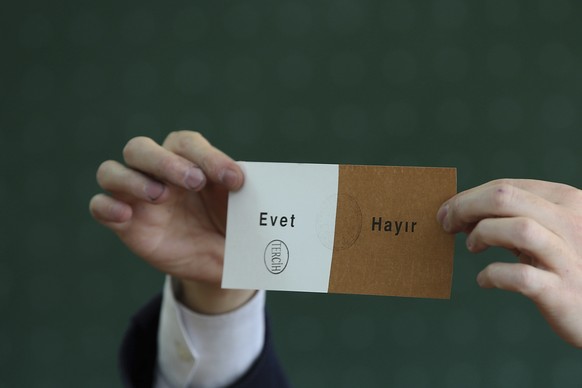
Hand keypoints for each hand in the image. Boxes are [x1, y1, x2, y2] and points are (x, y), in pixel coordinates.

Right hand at [89, 131, 253, 313]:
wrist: (220, 260)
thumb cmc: (232, 227)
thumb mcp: (245, 216)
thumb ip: (250, 200)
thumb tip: (265, 194)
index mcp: (189, 162)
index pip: (187, 144)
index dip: (210, 157)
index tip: (236, 180)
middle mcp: (157, 172)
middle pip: (140, 148)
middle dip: (166, 161)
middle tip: (195, 182)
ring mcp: (137, 196)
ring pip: (112, 171)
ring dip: (133, 180)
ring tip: (161, 197)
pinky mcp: (124, 223)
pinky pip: (100, 205)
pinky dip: (107, 207)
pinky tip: (125, 216)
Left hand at [437, 179, 581, 346]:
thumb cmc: (568, 266)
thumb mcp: (548, 233)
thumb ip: (513, 219)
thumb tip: (462, 212)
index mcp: (566, 202)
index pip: (507, 187)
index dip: (468, 197)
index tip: (447, 211)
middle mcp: (571, 223)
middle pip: (505, 197)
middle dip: (465, 207)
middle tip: (446, 224)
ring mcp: (568, 257)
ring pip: (519, 228)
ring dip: (483, 233)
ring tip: (472, 246)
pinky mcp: (562, 291)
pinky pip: (519, 276)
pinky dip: (492, 274)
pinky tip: (484, 280)